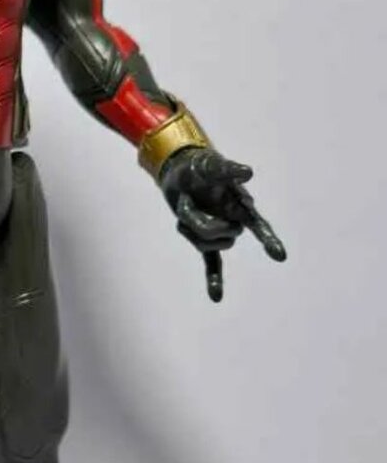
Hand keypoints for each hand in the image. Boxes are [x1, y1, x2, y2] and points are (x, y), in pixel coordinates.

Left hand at [159, 147, 285, 301]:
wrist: (182, 172)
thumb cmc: (200, 167)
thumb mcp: (210, 164)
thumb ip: (226, 171)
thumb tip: (248, 173)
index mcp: (241, 204)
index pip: (258, 225)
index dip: (267, 239)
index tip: (279, 256)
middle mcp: (233, 220)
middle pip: (220, 235)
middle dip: (201, 223)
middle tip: (188, 201)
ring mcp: (219, 231)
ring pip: (206, 245)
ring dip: (190, 230)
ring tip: (183, 207)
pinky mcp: (202, 239)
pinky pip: (212, 262)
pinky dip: (214, 279)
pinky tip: (216, 298)